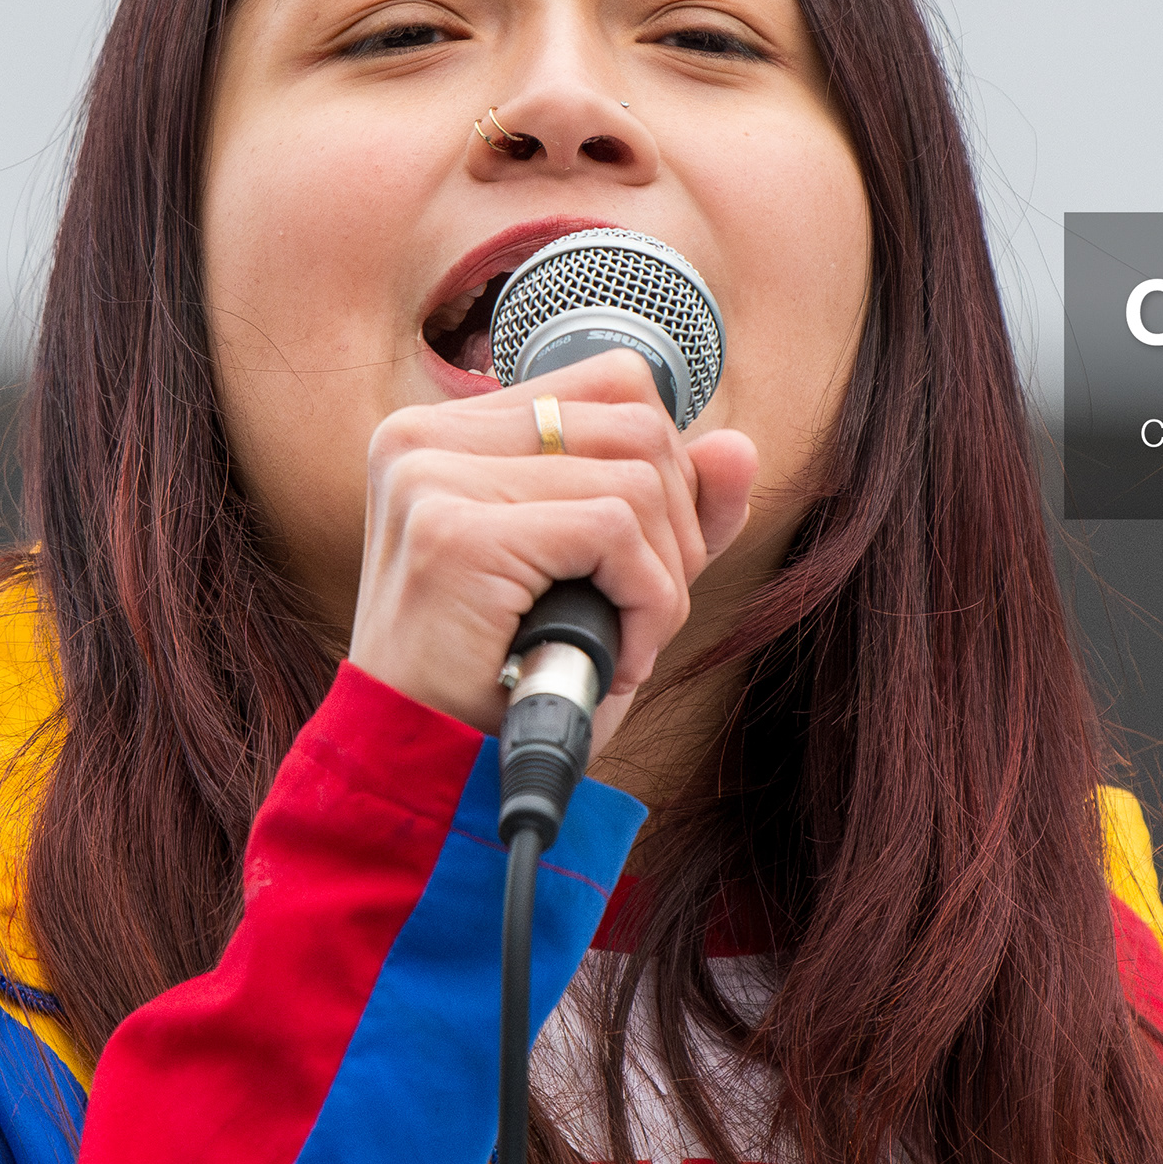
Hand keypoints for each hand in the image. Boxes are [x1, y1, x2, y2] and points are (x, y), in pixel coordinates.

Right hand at [344, 346, 756, 745]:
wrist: (427, 781)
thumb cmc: (502, 686)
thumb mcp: (599, 584)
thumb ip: (667, 512)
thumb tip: (738, 448)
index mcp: (445, 432)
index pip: (613, 383)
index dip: (664, 470)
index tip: (638, 562)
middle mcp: (424, 437)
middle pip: (637, 424)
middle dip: (674, 532)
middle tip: (636, 617)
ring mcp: (431, 477)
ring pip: (638, 477)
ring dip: (663, 581)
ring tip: (618, 645)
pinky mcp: (453, 532)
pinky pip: (616, 529)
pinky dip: (647, 602)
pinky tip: (614, 658)